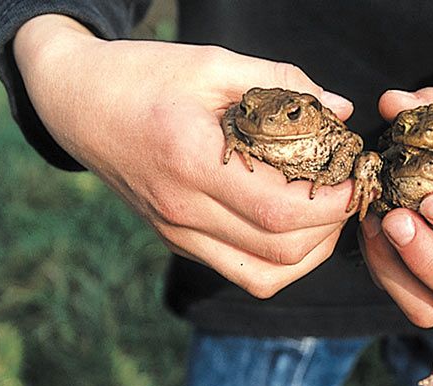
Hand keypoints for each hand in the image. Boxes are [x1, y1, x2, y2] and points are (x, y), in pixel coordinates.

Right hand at [14, 15, 356, 297]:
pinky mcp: (179, 241)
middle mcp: (183, 209)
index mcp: (190, 159)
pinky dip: (282, 262)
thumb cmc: (144, 77)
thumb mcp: (211, 63)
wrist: (79, 105)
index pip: (279, 209)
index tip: (354, 177)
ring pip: (266, 274)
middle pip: (281, 248)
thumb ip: (280, 83)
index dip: (331, 202)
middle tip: (346, 191)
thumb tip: (341, 109)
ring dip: (311, 251)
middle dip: (331, 226)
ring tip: (326, 213)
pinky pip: (243, 272)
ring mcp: (178, 232)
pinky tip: (294, 228)